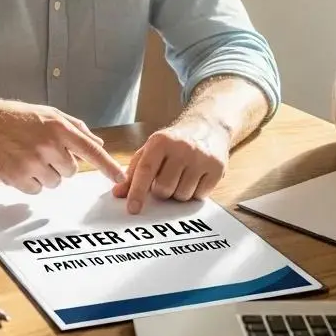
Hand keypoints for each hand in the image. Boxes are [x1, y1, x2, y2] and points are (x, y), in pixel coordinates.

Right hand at [0, 99, 126, 194]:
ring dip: (45, 174)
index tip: (120, 177)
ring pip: (54, 183)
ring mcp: (33, 163)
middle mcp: (49, 145)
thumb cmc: (17, 117)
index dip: (107, 166)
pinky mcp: (18, 178)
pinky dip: (29, 182)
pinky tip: (18, 165)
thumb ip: (76, 128)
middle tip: (42, 151)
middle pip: (71, 171)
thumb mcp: (49, 114)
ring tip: (28, 155)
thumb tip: (99, 143)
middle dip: (60, 165)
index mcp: (59, 127)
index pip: (91, 150)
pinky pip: (36, 191)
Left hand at [112, 117, 230, 213]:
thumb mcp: (151, 149)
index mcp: (161, 141)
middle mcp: (182, 148)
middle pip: (164, 188)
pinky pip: (200, 196)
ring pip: (182, 195)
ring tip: (181, 176)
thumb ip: (134, 171)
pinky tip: (194, 177)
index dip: (137, 192)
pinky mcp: (217, 168)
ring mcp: (201, 158)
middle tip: (165, 179)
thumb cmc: (175, 141)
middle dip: (161, 191)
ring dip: (178, 192)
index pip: (146, 170)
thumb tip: (118, 193)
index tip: (132, 209)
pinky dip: (194, 192)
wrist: (207, 126)